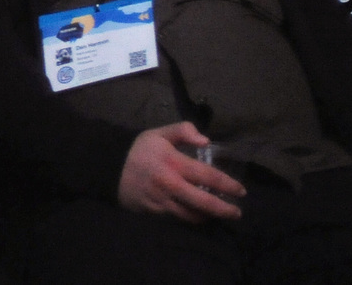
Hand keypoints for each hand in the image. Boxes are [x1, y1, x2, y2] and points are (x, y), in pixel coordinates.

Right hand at [118, 123, 244, 222]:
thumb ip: (183, 131)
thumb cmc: (139, 150)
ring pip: (192, 215)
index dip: (227, 184)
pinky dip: (192, 219)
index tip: (241, 191)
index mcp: (173, 162)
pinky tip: (200, 216)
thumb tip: (206, 140)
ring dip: (209, 217)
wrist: (110, 168)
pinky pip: (178, 219)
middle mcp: (170, 184)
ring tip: (220, 215)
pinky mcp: (155, 212)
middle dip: (224, 209)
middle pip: (203, 201)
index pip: (207, 175)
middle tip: (237, 212)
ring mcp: (162, 201)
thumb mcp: (159, 133)